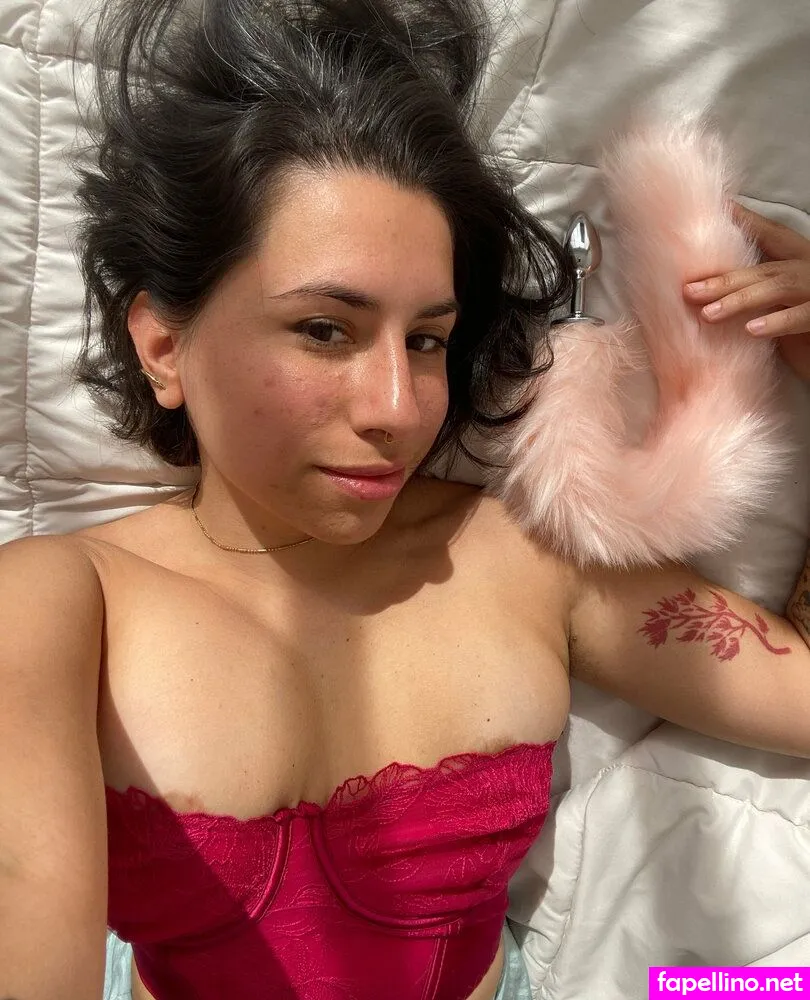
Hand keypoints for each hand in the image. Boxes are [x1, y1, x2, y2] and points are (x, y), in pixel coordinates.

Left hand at [683, 203, 809, 379]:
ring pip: (778, 287)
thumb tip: (704, 288)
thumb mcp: (776, 304)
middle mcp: (809, 271)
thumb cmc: (801, 333)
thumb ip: (753, 289)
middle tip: (688, 291)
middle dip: (724, 278)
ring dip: (741, 300)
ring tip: (708, 314)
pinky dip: (777, 322)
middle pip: (764, 268)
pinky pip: (801, 316)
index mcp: (798, 262)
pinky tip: (751, 330)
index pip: (772, 237)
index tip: (718, 212)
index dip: (748, 223)